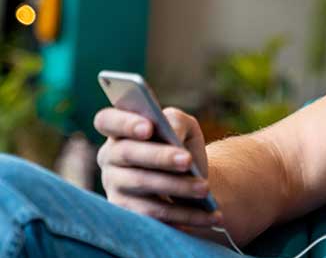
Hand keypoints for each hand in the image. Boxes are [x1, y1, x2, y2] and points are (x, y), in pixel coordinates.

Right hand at [94, 106, 221, 227]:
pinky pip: (152, 213)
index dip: (124, 123)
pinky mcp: (126, 211)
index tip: (149, 128)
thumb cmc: (182, 145)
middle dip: (159, 157)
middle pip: (127, 153)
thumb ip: (176, 121)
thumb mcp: (184, 126)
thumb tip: (173, 134)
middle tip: (187, 161)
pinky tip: (207, 215)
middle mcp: (110, 156)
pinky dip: (183, 214)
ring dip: (177, 187)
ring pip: (141, 183)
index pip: (106, 120)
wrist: (192, 178)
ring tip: (204, 188)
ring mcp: (114, 185)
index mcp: (120, 130)